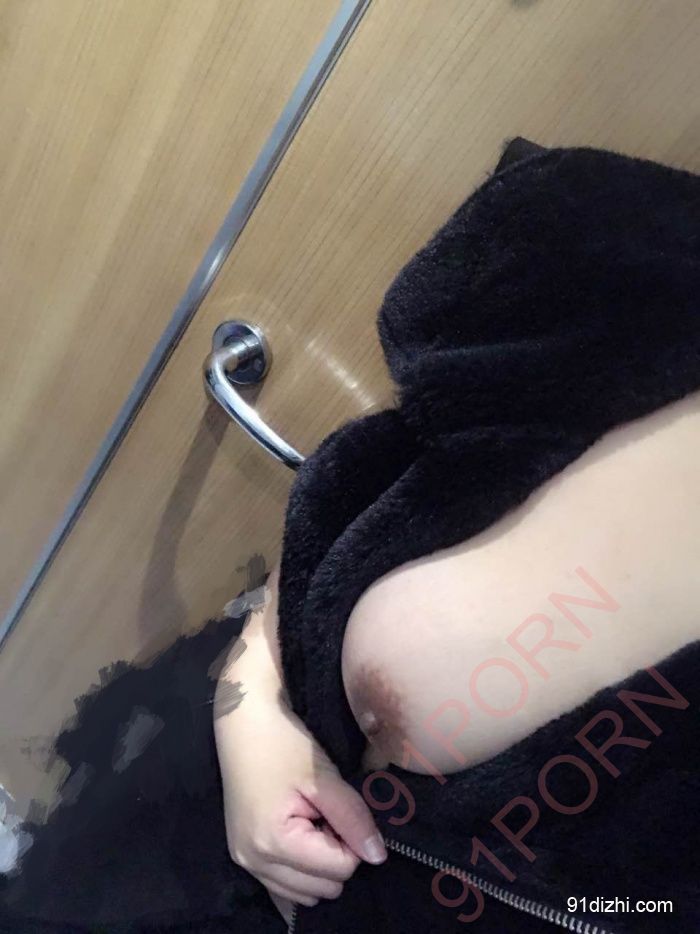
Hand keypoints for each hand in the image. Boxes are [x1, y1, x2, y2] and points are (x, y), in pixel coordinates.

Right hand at [216, 694, 386, 909]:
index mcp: (274, 843)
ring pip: (305, 894)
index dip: (352, 840)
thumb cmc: (283, 744)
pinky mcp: (243, 856)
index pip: (340, 869)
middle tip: (326, 814)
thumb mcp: (323, 778)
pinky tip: (300, 838)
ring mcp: (246, 862)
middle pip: (323, 888)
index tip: (340, 808)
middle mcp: (255, 862)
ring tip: (312, 822)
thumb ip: (353, 818)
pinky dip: (300, 872)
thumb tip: (378, 856)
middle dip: (335, 855)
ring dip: (318, 866)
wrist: (243, 724)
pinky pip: (282, 887)